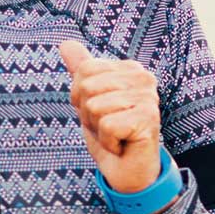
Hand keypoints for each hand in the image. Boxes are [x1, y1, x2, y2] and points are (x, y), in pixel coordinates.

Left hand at [59, 38, 163, 194]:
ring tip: (116, 136)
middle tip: (108, 127)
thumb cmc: (110, 134)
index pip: (84, 71)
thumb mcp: (90, 100)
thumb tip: (65, 43)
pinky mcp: (148, 118)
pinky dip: (108, 142)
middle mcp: (143, 77)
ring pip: (95, 106)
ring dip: (98, 130)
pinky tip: (123, 144)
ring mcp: (148, 97)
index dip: (81, 98)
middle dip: (89, 115)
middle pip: (87, 88)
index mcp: (129, 68)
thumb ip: (81, 70)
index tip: (100, 113)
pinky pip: (107, 125)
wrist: (129, 170)